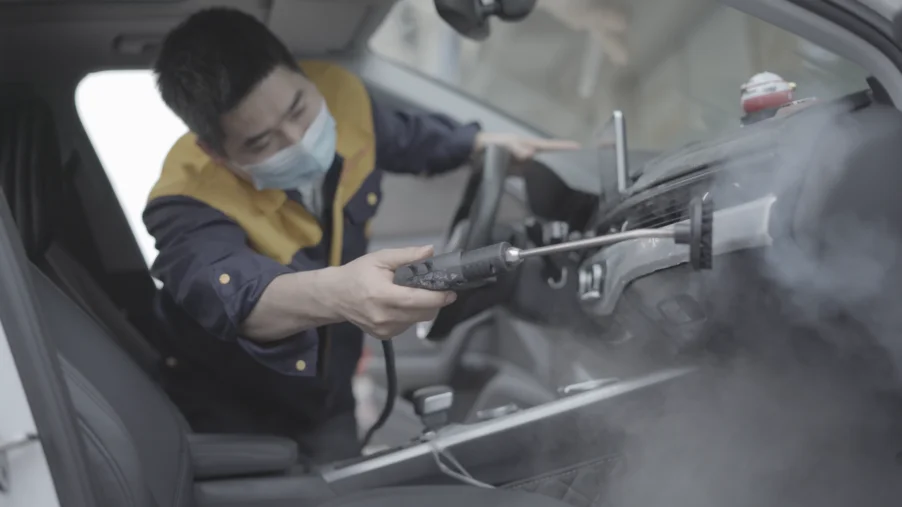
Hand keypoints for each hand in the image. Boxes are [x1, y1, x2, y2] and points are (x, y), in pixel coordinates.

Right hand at [327, 246, 456, 338]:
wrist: (334, 296)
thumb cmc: (357, 274)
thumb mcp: (380, 258)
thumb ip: (406, 256)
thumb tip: (430, 251)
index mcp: (382, 295)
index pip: (416, 300)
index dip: (437, 298)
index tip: (451, 292)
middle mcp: (384, 316)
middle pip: (422, 314)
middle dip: (433, 302)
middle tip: (433, 289)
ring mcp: (384, 329)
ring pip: (417, 321)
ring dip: (422, 309)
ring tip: (411, 295)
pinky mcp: (383, 336)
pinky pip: (407, 326)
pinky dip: (410, 316)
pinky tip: (400, 305)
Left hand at [473, 133, 580, 173]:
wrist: (473, 153)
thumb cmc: (490, 145)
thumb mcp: (504, 144)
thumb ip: (516, 148)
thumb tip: (531, 155)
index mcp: (530, 144)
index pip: (551, 146)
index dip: (564, 147)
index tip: (580, 148)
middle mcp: (530, 153)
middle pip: (551, 158)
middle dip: (565, 162)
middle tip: (582, 170)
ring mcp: (525, 164)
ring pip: (544, 167)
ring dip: (555, 172)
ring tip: (570, 180)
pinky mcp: (518, 173)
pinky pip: (533, 176)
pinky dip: (541, 180)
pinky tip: (548, 188)